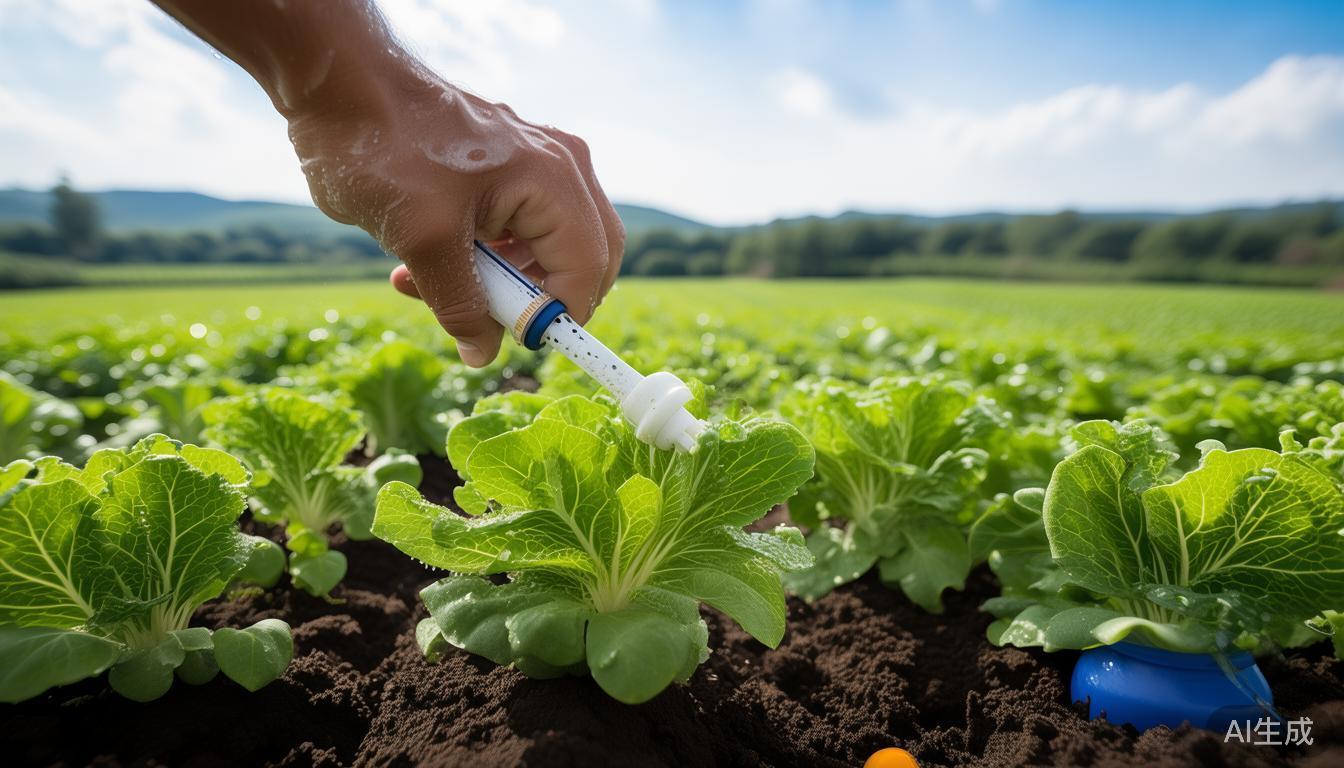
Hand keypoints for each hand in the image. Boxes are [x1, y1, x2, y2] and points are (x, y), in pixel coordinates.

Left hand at [287, 66, 623, 366]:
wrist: (335, 86)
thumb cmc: (381, 148)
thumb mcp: (421, 243)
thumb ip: (461, 305)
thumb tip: (483, 355)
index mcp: (553, 178)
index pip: (587, 268)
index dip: (557, 316)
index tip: (513, 341)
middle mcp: (558, 167)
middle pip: (583, 258)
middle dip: (529, 299)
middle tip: (483, 319)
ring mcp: (534, 164)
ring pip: (543, 251)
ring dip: (493, 283)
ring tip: (426, 290)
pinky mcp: (505, 169)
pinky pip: (513, 231)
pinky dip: (478, 259)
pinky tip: (418, 267)